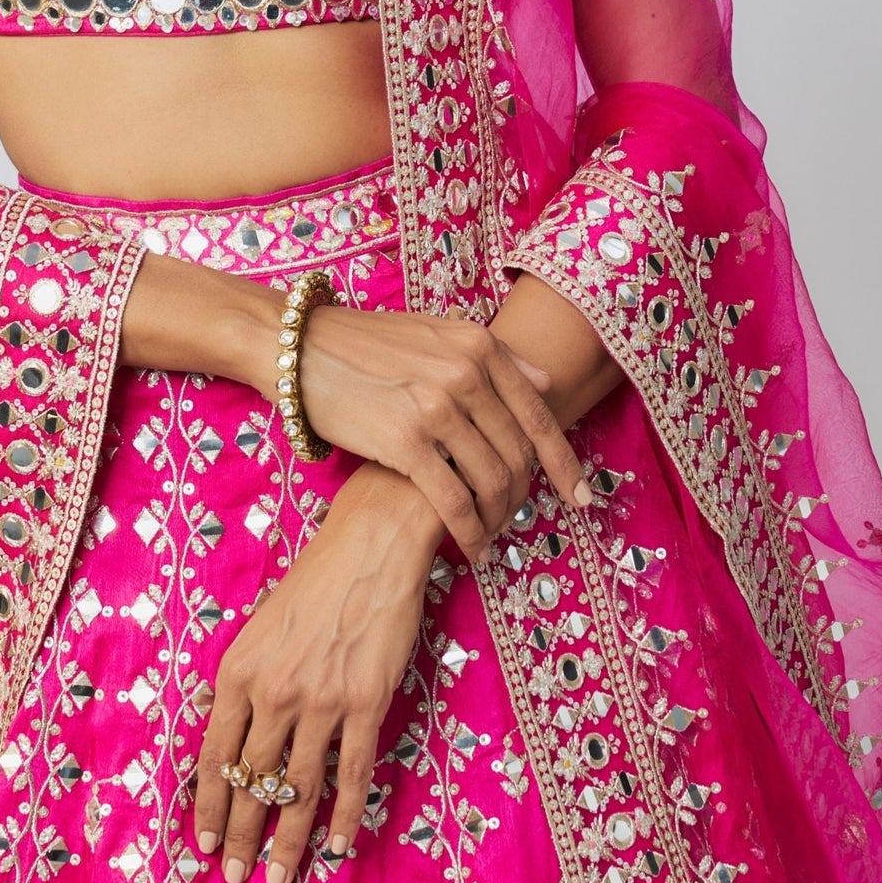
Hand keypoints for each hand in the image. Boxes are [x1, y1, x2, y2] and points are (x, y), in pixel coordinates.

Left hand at [194, 465, 443, 882]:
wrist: (370, 549)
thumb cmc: (314, 585)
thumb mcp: (259, 629)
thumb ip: (244, 683)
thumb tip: (229, 736)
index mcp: (238, 671)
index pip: (214, 756)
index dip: (207, 806)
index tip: (201, 844)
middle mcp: (272, 691)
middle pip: (252, 781)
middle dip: (240, 835)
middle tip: (234, 877)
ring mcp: (321, 700)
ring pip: (298, 788)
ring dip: (288, 839)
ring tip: (280, 876)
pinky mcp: (366, 703)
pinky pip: (351, 773)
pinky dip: (343, 815)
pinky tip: (338, 844)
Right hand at [296, 303, 592, 560]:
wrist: (298, 347)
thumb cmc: (364, 343)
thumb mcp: (435, 335)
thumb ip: (493, 358)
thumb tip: (545, 381)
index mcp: (479, 346)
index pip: (538, 414)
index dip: (565, 462)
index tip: (582, 497)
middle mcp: (466, 373)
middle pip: (518, 454)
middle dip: (524, 497)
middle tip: (515, 522)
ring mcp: (437, 407)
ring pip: (492, 481)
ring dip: (498, 519)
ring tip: (489, 535)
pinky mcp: (405, 441)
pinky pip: (454, 501)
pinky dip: (470, 531)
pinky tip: (470, 547)